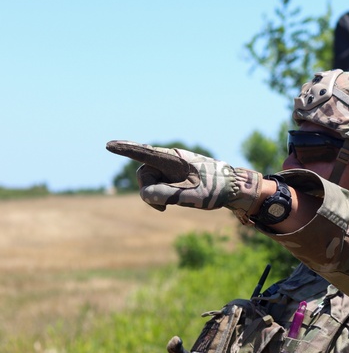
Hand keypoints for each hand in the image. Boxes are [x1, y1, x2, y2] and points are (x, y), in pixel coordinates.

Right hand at [106, 140, 261, 214]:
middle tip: (164, 208)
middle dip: (148, 191)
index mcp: (174, 160)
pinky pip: (159, 185)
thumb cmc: (217, 190)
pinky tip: (169, 205)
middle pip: (144, 173)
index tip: (109, 145)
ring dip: (156, 195)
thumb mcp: (193, 196)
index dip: (126, 149)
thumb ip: (168, 195)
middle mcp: (171, 160)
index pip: (145, 153)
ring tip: (172, 205)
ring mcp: (173, 167)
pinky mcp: (176, 175)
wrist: (235, 188)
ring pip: (150, 181)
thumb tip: (146, 194)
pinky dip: (160, 196)